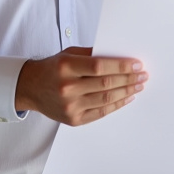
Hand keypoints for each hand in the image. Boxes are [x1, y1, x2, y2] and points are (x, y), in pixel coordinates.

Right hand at [15, 47, 147, 124]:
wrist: (30, 88)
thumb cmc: (53, 67)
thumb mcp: (69, 54)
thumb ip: (92, 54)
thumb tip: (120, 56)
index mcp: (66, 67)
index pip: (99, 66)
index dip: (121, 66)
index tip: (137, 64)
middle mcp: (67, 87)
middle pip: (105, 84)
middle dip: (128, 79)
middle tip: (143, 75)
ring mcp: (70, 106)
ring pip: (105, 99)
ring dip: (126, 92)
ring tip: (139, 86)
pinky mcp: (73, 120)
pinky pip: (101, 112)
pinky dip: (117, 105)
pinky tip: (127, 97)